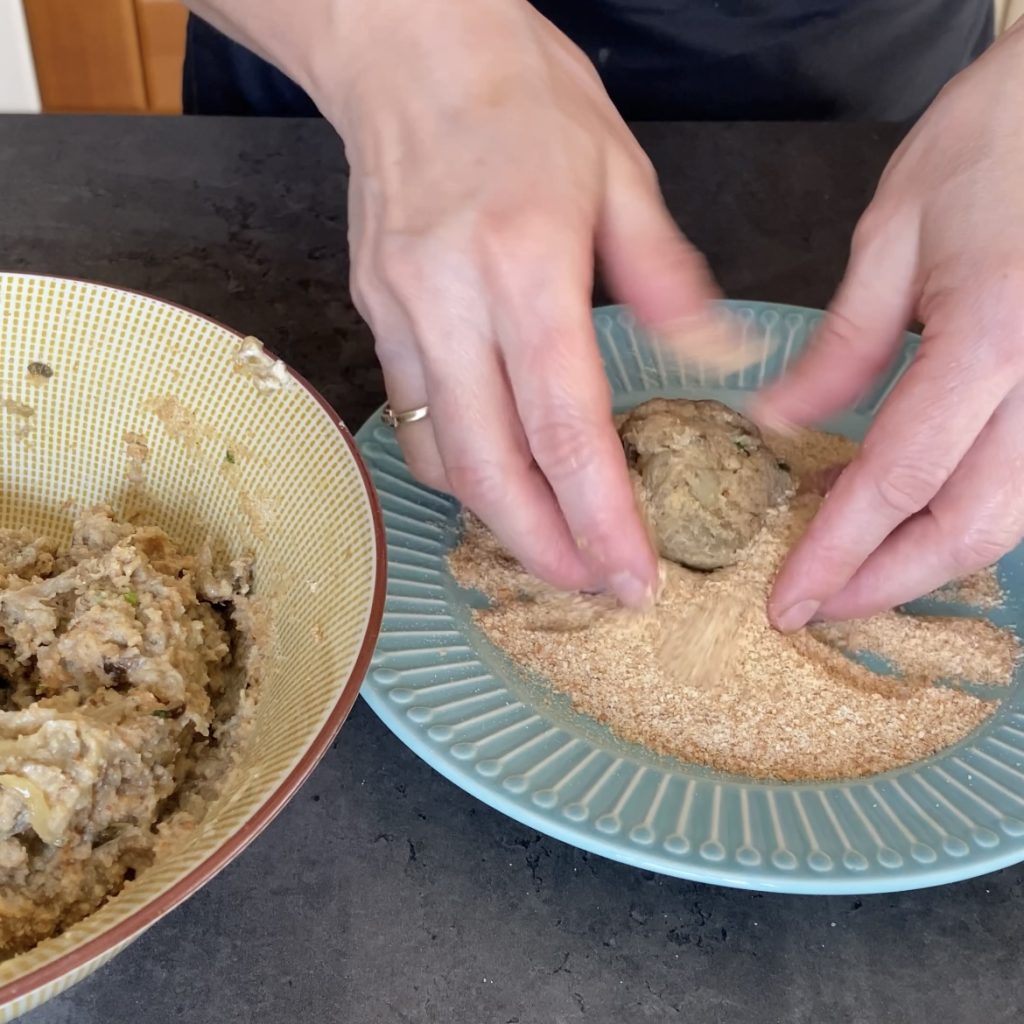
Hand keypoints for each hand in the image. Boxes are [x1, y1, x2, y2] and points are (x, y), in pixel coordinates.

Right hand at [319, 0, 725, 605]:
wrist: (406, 53)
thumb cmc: (522, 98)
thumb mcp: (620, 172)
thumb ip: (668, 281)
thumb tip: (718, 361)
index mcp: (524, 265)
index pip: (565, 426)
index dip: (600, 517)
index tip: (633, 575)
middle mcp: (450, 303)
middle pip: (490, 468)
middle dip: (544, 548)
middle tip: (594, 588)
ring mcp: (400, 315)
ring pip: (444, 458)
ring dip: (500, 519)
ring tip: (555, 546)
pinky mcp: (375, 318)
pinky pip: (416, 420)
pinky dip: (462, 468)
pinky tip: (501, 477)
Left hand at [754, 21, 1023, 629]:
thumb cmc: (996, 139)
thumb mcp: (893, 234)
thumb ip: (842, 345)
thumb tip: (782, 423)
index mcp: (991, 337)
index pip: (897, 478)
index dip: (837, 551)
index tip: (789, 600)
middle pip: (969, 525)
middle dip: (886, 582)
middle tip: (817, 606)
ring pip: (1014, 517)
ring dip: (931, 561)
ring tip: (858, 572)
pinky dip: (972, 515)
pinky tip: (920, 517)